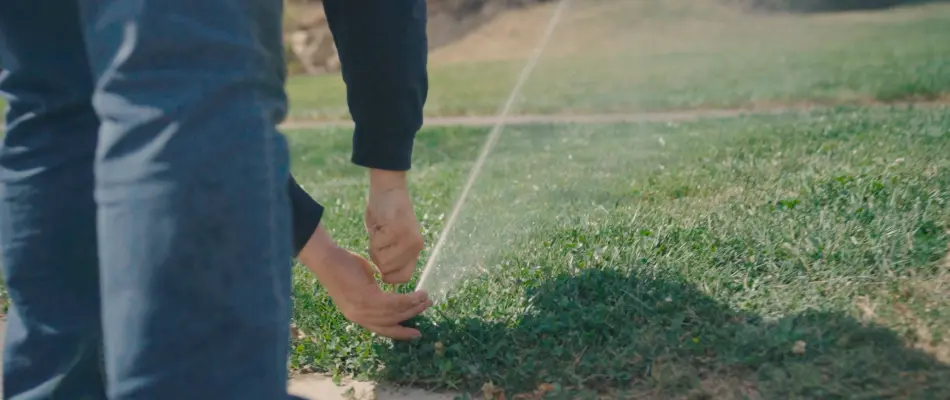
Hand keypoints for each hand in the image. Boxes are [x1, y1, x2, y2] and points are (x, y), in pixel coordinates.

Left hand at [299, 224, 431, 339]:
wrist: (326, 259)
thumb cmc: (343, 267)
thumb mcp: (361, 285)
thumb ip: (374, 294)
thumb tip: (390, 294)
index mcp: (357, 315)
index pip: (381, 329)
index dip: (399, 332)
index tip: (415, 334)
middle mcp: (359, 316)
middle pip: (390, 323)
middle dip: (411, 316)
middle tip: (427, 307)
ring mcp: (361, 309)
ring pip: (393, 314)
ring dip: (413, 307)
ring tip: (426, 299)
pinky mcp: (365, 299)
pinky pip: (392, 303)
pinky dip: (407, 300)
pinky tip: (417, 294)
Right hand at [364, 169, 423, 283]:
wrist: (389, 188)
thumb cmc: (386, 215)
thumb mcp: (394, 239)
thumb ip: (394, 257)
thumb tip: (386, 277)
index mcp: (415, 250)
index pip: (403, 278)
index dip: (388, 275)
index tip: (381, 261)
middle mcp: (415, 246)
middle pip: (388, 271)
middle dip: (377, 258)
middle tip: (380, 239)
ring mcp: (407, 238)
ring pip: (382, 260)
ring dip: (375, 247)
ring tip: (380, 231)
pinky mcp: (398, 229)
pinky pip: (377, 245)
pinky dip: (373, 235)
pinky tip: (379, 224)